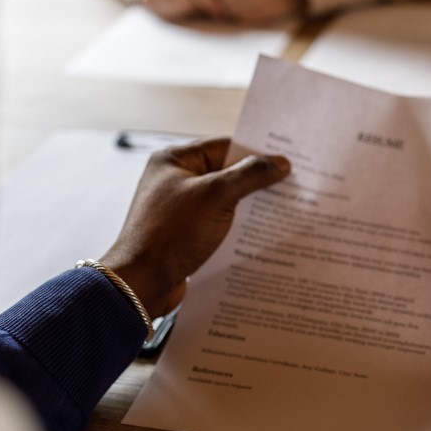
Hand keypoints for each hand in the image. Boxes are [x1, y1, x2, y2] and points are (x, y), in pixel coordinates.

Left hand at [100, 138, 289, 317]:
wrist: (141, 284)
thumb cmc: (169, 235)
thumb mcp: (216, 197)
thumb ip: (250, 175)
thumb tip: (279, 163)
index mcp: (174, 160)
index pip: (226, 146)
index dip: (256, 153)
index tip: (285, 161)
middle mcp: (176, 180)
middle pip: (228, 172)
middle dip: (256, 181)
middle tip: (289, 185)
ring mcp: (181, 208)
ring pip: (225, 199)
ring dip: (249, 206)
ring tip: (280, 210)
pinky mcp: (186, 233)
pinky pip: (219, 221)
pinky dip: (238, 225)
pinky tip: (258, 233)